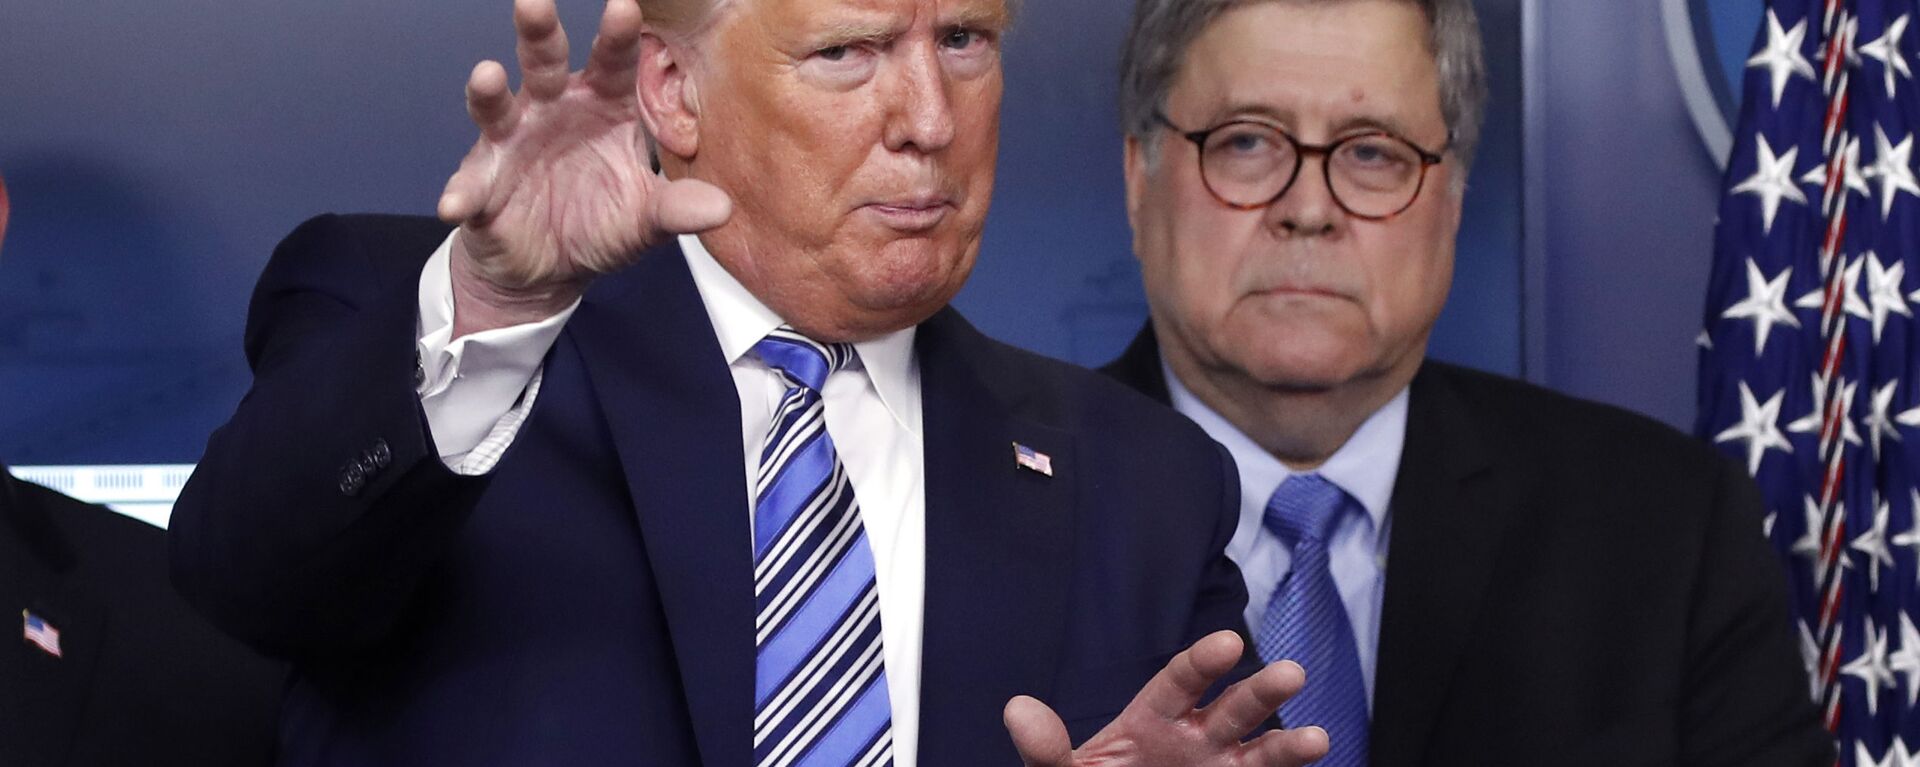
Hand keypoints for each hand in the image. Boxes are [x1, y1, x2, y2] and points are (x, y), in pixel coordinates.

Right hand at [437, 0, 731, 333]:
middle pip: (544, 62)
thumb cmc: (601, 224)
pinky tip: (457, 205)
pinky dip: (463, 193)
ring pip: (496, 107)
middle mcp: (553, 110)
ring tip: (487, 76)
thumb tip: (722, 209)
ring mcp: (511, 142)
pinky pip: (470, 185)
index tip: (626, 7)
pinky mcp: (481, 184)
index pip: (614, 62)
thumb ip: (677, 209)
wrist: (550, 270)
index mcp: (602, 106)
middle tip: (534, 2)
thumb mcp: (646, 220)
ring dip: (488, 91)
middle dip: (538, 31)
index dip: (618, 36)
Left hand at [1003, 631, 1329, 766]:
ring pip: (1262, 753)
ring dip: (1290, 744)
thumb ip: (1045, 749)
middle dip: (1261, 692)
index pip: (1180, 682)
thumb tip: (1017, 710)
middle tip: (1291, 673)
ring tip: (1318, 739)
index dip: (1203, 662)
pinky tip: (1312, 762)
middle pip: (1233, 709)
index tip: (1226, 644)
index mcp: (1154, 719)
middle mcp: (1197, 740)